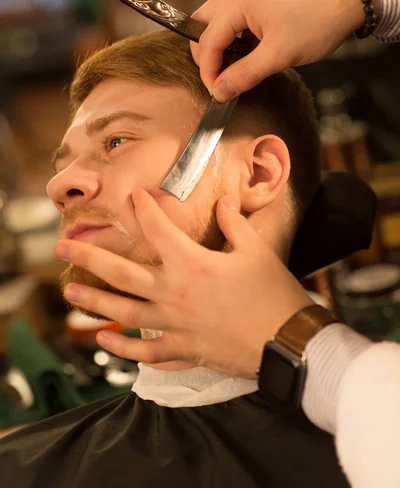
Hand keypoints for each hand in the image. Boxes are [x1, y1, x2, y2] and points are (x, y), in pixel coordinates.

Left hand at [55, 189, 311, 378]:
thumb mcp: (255, 250)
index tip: (132, 196)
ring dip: (93, 303)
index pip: (158, 229)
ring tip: (69, 294)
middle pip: (121, 273)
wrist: (286, 340)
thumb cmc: (273, 293)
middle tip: (60, 248)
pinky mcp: (182, 349)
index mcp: (192, 264)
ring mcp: (174, 324)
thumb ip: (233, 224)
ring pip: (123, 313)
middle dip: (88, 258)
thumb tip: (222, 203)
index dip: (144, 208)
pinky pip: (145, 351)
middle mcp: (174, 293)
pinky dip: (122, 348)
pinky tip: (104, 341)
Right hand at [191, 0, 379, 101]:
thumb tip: (219, 92)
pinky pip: (234, 11)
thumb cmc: (318, 22)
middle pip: (203, 24)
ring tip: (237, 65)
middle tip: (221, 78)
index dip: (208, 71)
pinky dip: (234, 32)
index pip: (206, 41)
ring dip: (221, 42)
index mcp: (238, 0)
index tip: (218, 93)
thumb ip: (244, 75)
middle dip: (208, 54)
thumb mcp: (279, 56)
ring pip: (217, 17)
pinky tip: (249, 48)